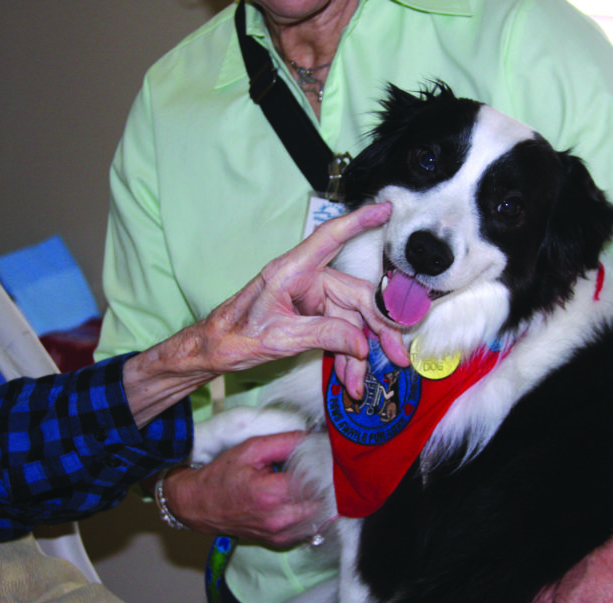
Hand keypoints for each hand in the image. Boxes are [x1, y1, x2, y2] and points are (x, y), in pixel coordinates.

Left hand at [124, 203, 408, 424]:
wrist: (214, 350)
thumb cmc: (234, 336)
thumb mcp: (279, 338)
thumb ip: (323, 335)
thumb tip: (361, 343)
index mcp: (293, 271)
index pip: (330, 238)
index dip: (359, 222)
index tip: (385, 209)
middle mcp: (307, 280)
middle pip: (357, 298)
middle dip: (379, 330)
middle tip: (398, 357)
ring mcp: (312, 298)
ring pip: (352, 322)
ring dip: (361, 354)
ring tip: (364, 383)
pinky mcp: (312, 316)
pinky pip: (340, 333)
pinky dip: (347, 356)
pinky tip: (352, 379)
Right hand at [163, 431, 320, 546]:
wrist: (199, 506)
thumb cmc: (222, 476)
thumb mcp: (250, 450)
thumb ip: (284, 443)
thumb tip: (312, 438)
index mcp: (271, 494)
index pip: (316, 479)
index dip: (323, 464)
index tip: (323, 454)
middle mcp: (279, 519)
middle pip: (323, 499)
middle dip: (324, 481)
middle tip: (318, 467)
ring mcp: (280, 534)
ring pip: (320, 514)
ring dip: (319, 497)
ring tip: (306, 482)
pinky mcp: (281, 541)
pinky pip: (309, 526)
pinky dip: (310, 512)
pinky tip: (299, 498)